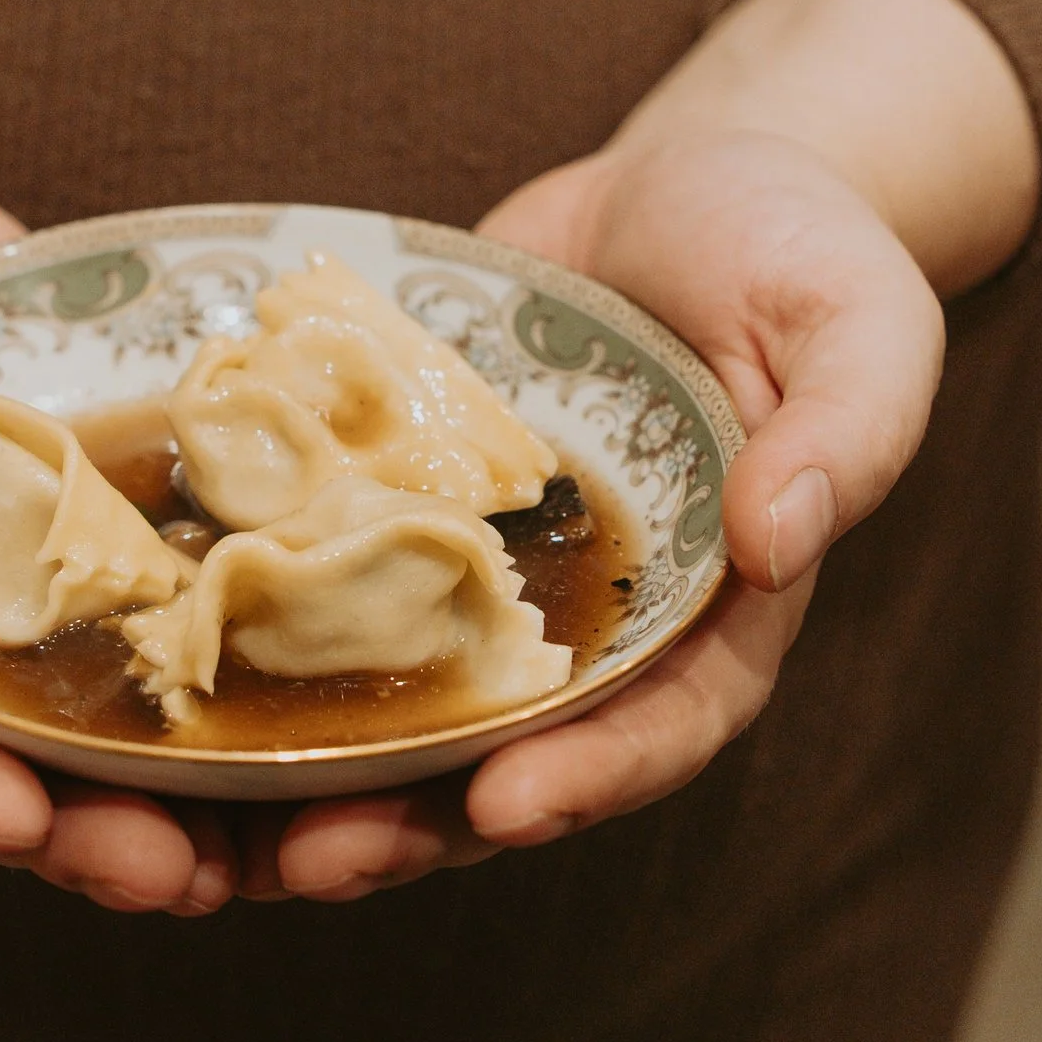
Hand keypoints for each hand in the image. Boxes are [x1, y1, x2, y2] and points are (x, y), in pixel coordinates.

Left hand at [245, 0, 1031, 900]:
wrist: (685, 182)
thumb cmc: (797, 250)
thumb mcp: (860, 322)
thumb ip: (843, 431)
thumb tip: (778, 539)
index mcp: (717, 612)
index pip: (662, 725)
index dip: (588, 777)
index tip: (505, 807)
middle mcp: (597, 622)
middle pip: (509, 753)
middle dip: (415, 822)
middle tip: (317, 860)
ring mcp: (492, 574)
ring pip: (407, 703)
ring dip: (323, 770)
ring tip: (226, 823)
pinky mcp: (409, 513)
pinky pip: (338, 589)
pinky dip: (268, 639)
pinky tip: (181, 667)